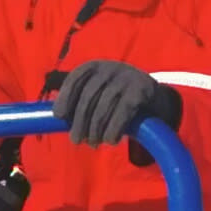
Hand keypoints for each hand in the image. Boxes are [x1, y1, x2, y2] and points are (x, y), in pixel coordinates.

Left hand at [49, 59, 179, 148]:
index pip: (75, 79)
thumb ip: (80, 100)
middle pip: (87, 98)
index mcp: (94, 66)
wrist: (153, 94)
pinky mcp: (140, 91)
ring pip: (103, 109)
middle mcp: (109, 68)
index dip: (65, 97)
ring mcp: (125, 78)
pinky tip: (111, 141)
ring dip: (95, 131)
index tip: (58, 116)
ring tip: (93, 144)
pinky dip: (113, 130)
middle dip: (79, 122)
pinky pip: (121, 114)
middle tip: (76, 140)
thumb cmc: (116, 96)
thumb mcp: (98, 91)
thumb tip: (57, 119)